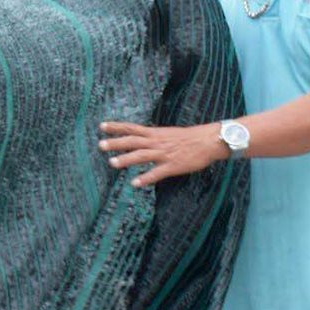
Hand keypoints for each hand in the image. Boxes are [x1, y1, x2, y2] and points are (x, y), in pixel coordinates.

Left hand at [97, 120, 226, 188]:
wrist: (208, 141)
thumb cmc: (190, 137)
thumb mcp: (168, 133)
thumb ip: (154, 137)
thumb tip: (141, 138)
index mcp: (155, 133)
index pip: (132, 128)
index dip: (117, 127)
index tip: (101, 126)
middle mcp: (156, 142)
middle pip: (133, 141)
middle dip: (116, 143)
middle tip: (100, 145)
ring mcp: (164, 154)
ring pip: (142, 155)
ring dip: (127, 159)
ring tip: (112, 163)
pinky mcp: (172, 165)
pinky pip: (156, 173)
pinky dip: (145, 178)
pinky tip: (135, 183)